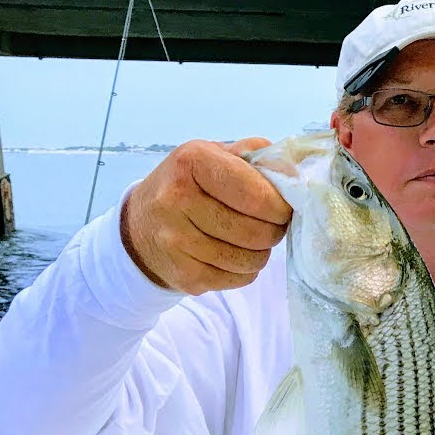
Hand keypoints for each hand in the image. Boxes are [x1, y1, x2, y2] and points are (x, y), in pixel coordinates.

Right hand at [121, 138, 291, 294]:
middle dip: (274, 230)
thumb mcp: (213, 156)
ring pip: (251, 259)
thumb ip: (255, 156)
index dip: (280, 206)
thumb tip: (294, 174)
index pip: (257, 195)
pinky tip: (234, 254)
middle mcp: (177, 200)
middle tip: (270, 224)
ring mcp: (176, 241)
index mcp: (192, 162)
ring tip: (251, 239)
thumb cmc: (189, 185)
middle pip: (257, 232)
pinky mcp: (184, 275)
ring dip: (262, 252)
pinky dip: (246, 270)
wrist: (140, 226)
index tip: (282, 206)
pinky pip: (240, 279)